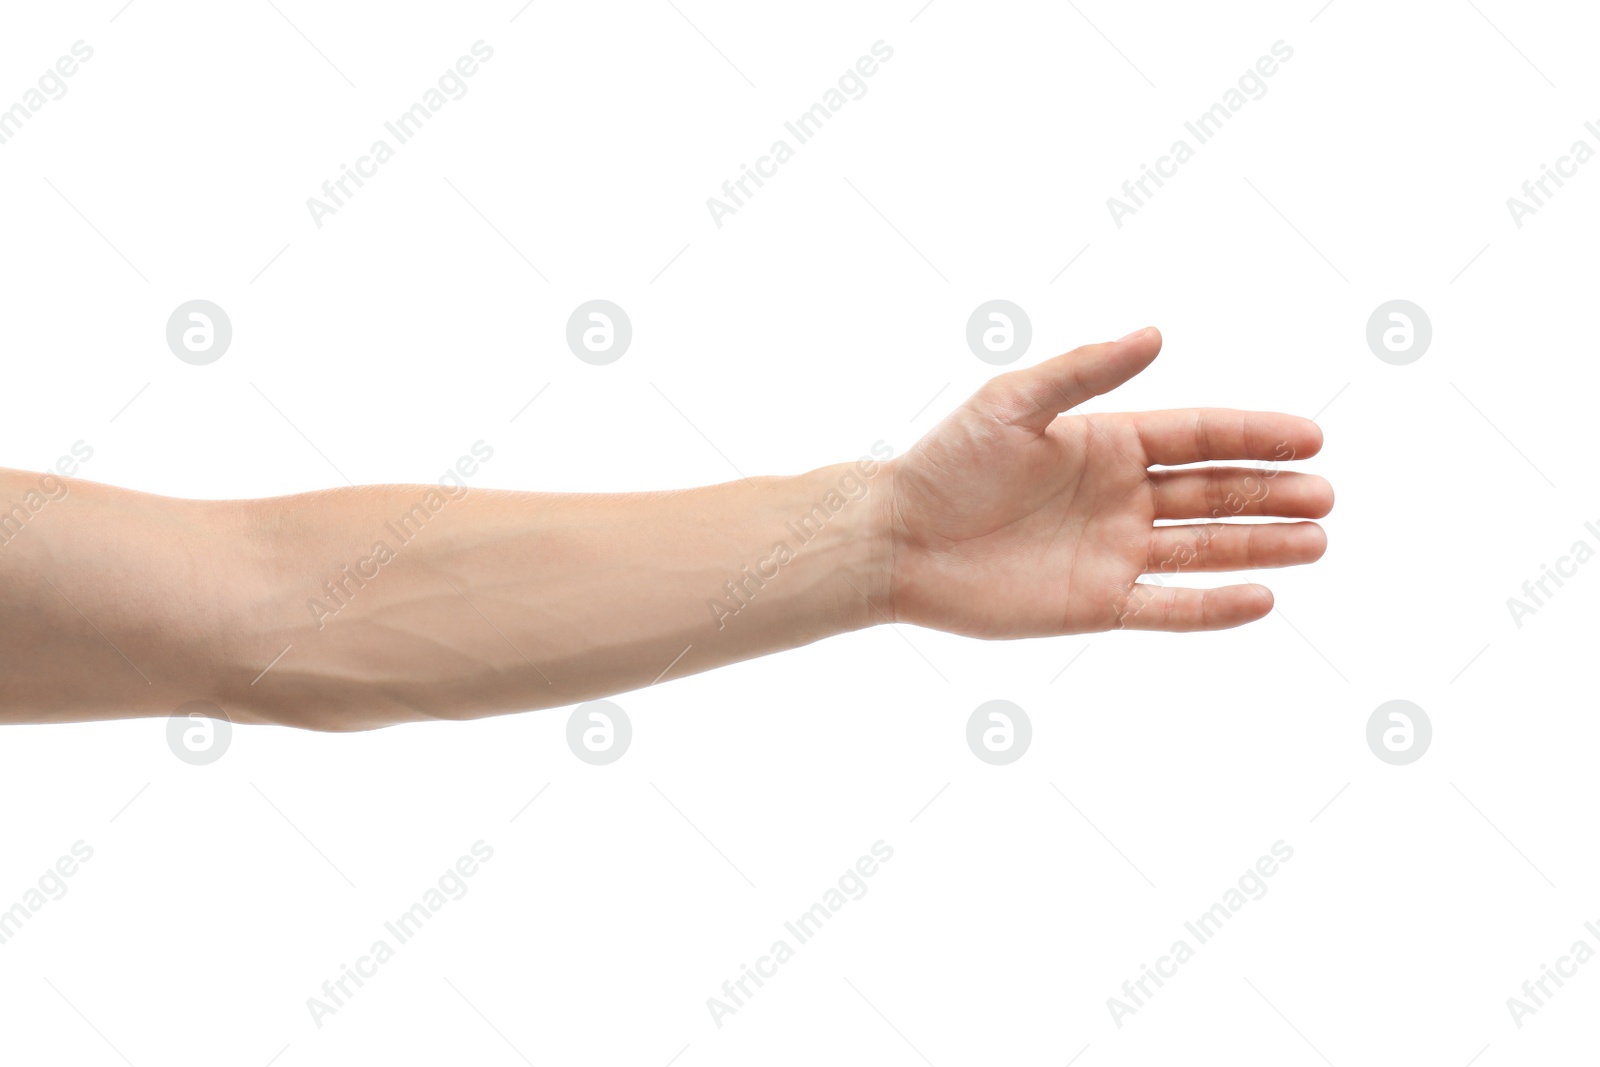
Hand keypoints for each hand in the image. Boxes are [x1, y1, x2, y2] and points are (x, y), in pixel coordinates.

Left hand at [880, 328, 1332, 635]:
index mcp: (1107, 443)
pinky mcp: (1095, 604)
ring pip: (1204, 548)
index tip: (1311, 437)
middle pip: (1214, 492)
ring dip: (1261, 545)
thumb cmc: (946, 462)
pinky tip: (1262, 598)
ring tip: (1317, 542)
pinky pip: (1167, 607)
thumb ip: (1084, 371)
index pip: (1200, 436)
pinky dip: (1213, 607)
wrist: (897, 539)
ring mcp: (1112, 553)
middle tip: (1326, 495)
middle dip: (1272, 492)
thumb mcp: (1012, 403)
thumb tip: (1155, 334)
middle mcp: (1120, 497)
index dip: (1256, 435)